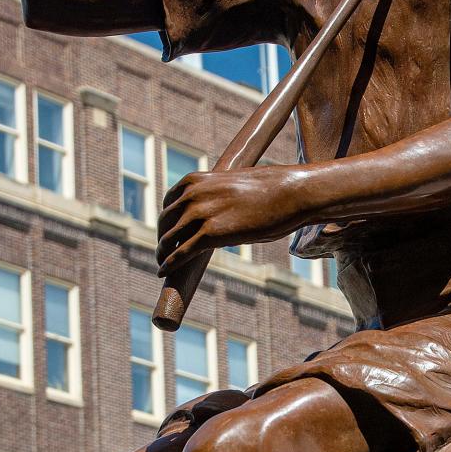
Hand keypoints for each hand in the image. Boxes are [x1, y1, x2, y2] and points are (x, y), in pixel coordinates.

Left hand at [156, 167, 302, 274]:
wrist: (289, 193)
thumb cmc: (271, 190)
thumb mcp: (236, 185)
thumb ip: (220, 195)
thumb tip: (223, 211)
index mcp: (197, 180)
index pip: (169, 201)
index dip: (166, 219)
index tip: (167, 230)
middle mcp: (193, 195)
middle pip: (165, 220)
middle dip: (162, 237)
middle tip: (163, 250)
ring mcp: (200, 214)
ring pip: (169, 238)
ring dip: (162, 253)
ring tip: (161, 263)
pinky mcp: (211, 234)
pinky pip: (181, 253)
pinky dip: (169, 263)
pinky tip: (163, 272)